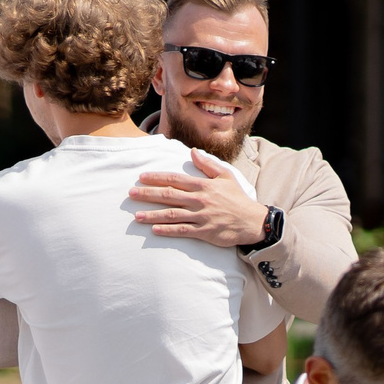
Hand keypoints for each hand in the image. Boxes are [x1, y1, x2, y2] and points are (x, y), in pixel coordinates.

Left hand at [129, 153, 268, 247]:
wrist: (253, 221)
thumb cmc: (237, 198)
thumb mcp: (226, 176)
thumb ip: (207, 164)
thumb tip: (192, 152)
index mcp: (203, 185)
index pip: (175, 179)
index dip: (157, 178)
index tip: (141, 177)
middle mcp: (200, 199)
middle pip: (169, 195)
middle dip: (148, 194)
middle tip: (130, 194)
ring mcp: (201, 216)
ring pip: (172, 214)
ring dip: (153, 215)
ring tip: (137, 216)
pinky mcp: (204, 231)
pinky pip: (183, 230)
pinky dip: (168, 230)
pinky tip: (155, 230)